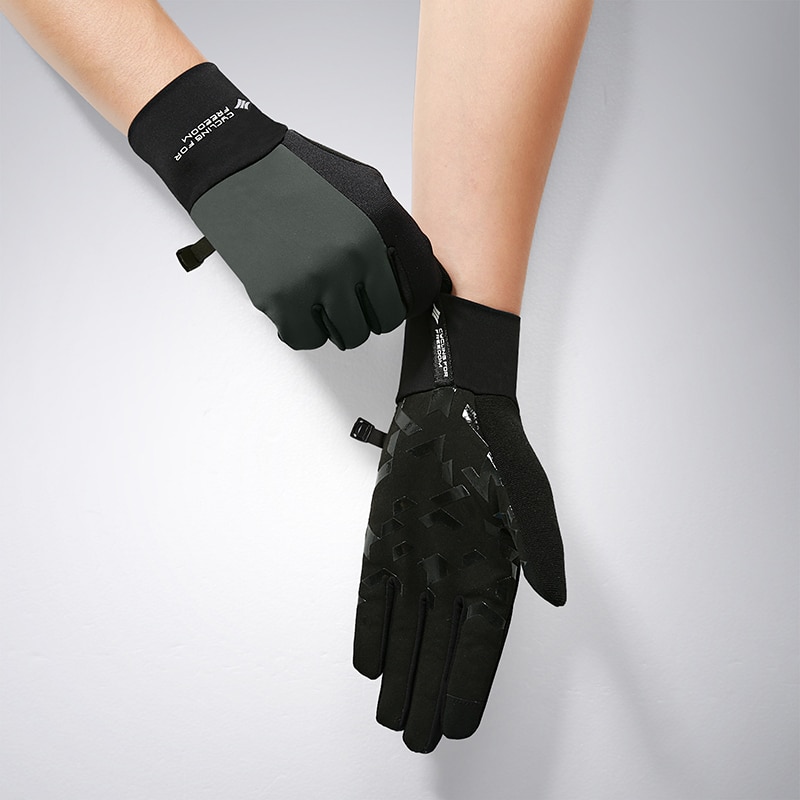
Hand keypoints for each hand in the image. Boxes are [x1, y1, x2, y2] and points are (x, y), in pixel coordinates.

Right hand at [129, 63, 445, 349]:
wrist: (236, 166)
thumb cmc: (297, 174)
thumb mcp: (366, 187)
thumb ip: (396, 231)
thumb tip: (419, 271)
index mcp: (378, 230)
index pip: (417, 294)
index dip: (406, 301)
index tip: (393, 300)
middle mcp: (351, 258)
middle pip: (383, 321)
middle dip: (371, 313)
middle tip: (354, 299)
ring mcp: (315, 280)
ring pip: (348, 335)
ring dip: (338, 323)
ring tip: (322, 297)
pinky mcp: (279, 297)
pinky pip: (307, 339)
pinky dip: (304, 330)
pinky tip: (299, 306)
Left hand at [351, 294, 564, 751]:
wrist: (450, 412)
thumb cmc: (496, 453)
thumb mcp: (529, 497)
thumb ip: (542, 546)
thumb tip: (555, 596)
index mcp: (493, 574)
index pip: (482, 647)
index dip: (470, 688)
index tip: (458, 726)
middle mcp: (452, 577)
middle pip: (439, 651)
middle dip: (428, 697)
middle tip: (417, 740)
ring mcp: (416, 564)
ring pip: (405, 632)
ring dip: (398, 675)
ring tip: (391, 718)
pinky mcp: (384, 545)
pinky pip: (374, 596)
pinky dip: (370, 629)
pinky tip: (368, 663)